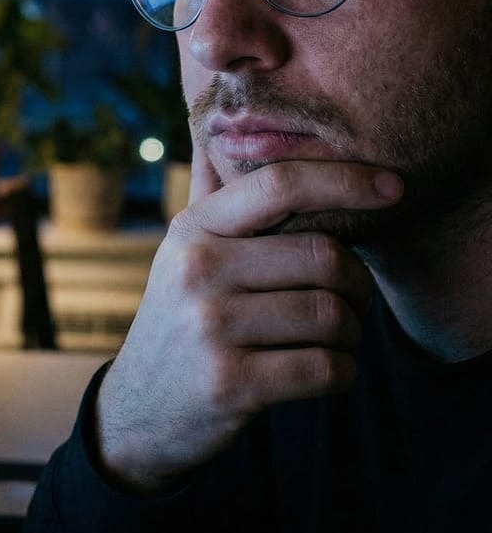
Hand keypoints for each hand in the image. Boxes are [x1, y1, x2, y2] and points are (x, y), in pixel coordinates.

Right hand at [93, 146, 401, 491]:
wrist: (139, 406)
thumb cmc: (179, 316)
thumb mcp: (180, 250)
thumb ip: (206, 192)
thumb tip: (212, 127)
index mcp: (192, 229)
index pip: (278, 185)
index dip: (344, 180)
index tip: (392, 187)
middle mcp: (197, 269)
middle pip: (324, 257)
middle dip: (359, 284)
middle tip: (352, 299)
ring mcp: (211, 327)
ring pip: (332, 315)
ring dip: (353, 333)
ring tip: (335, 337)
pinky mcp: (231, 383)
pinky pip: (327, 368)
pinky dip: (343, 372)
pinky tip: (324, 370)